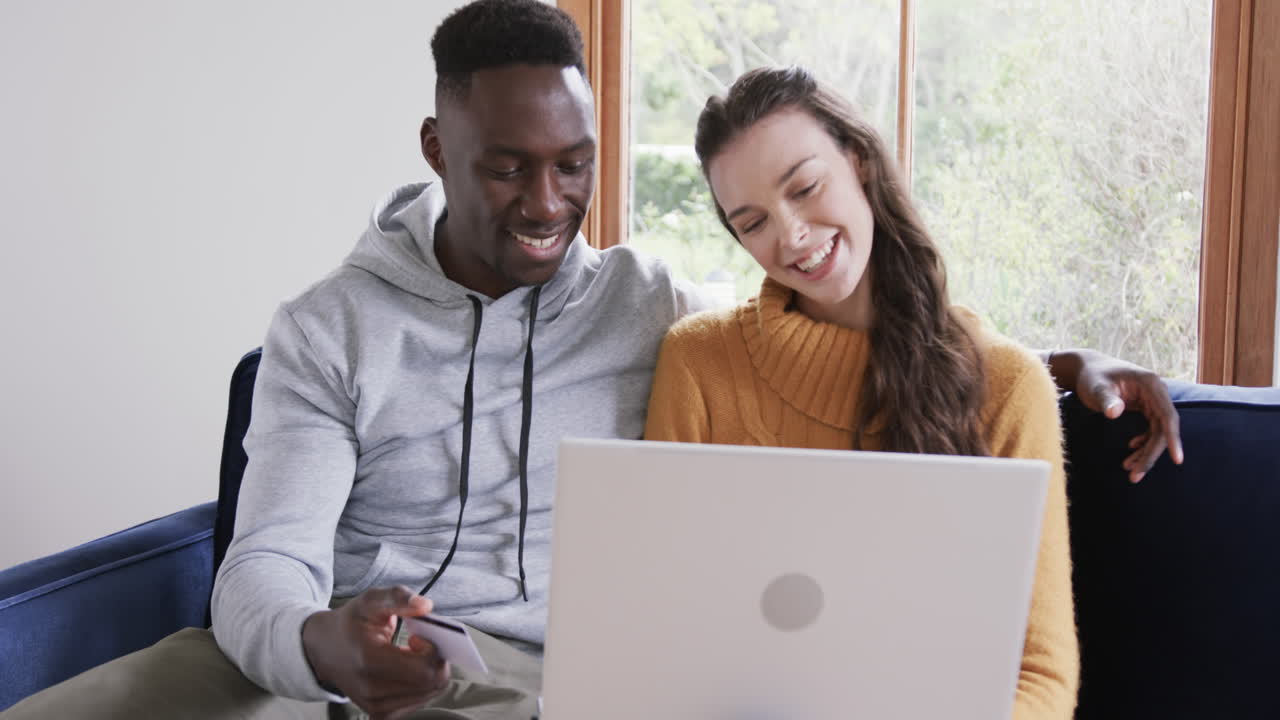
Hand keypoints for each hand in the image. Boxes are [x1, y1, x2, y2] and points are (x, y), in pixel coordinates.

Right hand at [302, 585, 449, 718]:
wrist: (324, 649)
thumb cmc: (351, 623)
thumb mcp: (370, 601)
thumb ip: (399, 597)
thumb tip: (426, 606)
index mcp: (370, 660)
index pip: (426, 670)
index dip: (432, 650)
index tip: (418, 636)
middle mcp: (372, 690)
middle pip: (433, 683)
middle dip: (435, 660)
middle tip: (418, 643)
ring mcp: (376, 706)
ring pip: (430, 693)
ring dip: (428, 672)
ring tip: (408, 655)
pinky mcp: (380, 714)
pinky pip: (419, 702)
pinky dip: (420, 685)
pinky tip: (405, 670)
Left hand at [1052, 349, 1184, 482]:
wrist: (1087, 368)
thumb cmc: (1092, 376)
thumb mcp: (1096, 387)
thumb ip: (1106, 399)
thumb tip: (1115, 413)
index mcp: (1151, 384)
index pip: (1167, 415)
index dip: (1173, 438)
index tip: (1177, 459)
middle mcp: (1156, 393)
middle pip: (1162, 429)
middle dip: (1150, 454)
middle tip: (1134, 475)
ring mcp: (1152, 401)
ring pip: (1157, 432)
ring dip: (1145, 452)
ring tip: (1128, 469)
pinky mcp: (1145, 408)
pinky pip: (1150, 430)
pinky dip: (1142, 444)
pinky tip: (1131, 452)